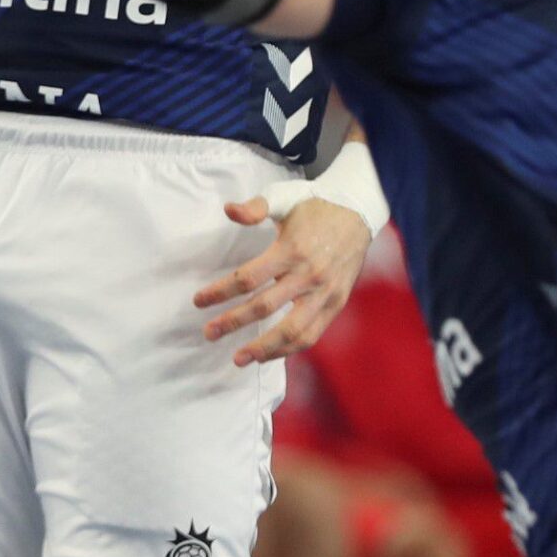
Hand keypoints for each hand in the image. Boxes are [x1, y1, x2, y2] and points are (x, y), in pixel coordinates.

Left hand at [194, 195, 371, 366]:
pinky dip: (289, 348)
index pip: (248, 279)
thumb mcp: (283, 197)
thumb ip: (255, 207)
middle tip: (208, 333)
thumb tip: (228, 210)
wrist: (357, 211)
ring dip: (262, 348)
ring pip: (291, 330)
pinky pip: (312, 334)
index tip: (198, 301)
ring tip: (239, 359)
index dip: (220, 292)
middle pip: (263, 307)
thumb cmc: (314, 206)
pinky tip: (269, 354)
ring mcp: (324, 293)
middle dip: (232, 322)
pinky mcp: (336, 303)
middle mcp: (308, 275)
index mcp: (291, 249)